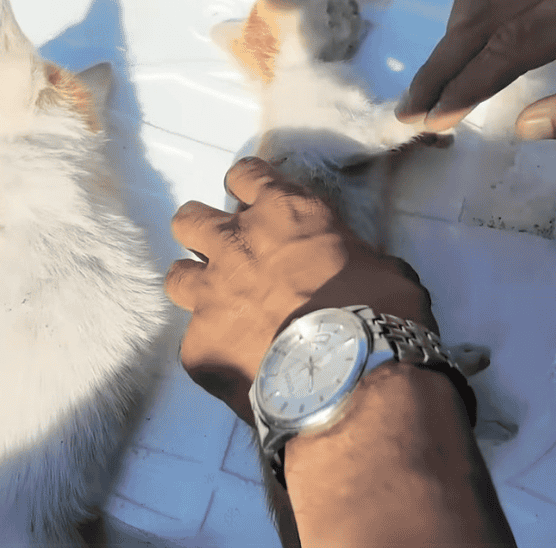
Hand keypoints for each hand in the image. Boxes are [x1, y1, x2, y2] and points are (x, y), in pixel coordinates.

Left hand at [165, 158, 436, 423]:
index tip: (255, 206)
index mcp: (283, 212)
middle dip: (202, 233)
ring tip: (221, 311)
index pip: (245, 174)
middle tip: (227, 256)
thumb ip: (345, 253)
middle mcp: (235, 243)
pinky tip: (241, 367)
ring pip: (177, 275)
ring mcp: (210, 294)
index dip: (247, 189)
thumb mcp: (378, 264)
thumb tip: (347, 267)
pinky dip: (216, 351)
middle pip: (190, 218)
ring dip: (197, 288)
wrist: (348, 381)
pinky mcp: (198, 345)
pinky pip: (196, 342)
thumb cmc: (378, 313)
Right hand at [395, 0, 555, 135]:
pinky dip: (471, 10)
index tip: (432, 117)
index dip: (469, 81)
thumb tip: (527, 125)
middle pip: (483, 16)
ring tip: (429, 85)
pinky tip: (463, 38)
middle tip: (408, 108)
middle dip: (442, 66)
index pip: (513, 44)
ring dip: (451, 39)